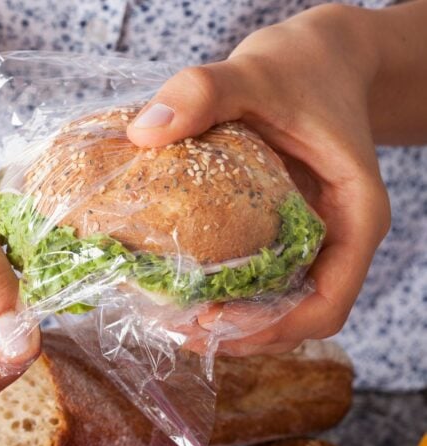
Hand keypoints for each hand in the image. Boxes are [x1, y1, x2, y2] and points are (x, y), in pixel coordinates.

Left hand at [127, 4, 390, 354]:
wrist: (319, 57)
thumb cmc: (301, 67)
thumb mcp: (255, 71)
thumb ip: (205, 91)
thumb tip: (145, 132)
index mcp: (355, 216)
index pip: (328, 302)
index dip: (273, 328)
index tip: (212, 324)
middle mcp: (337, 237)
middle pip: (298, 315)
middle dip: (241, 333)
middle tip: (178, 330)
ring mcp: (311, 236)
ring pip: (278, 303)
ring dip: (231, 322)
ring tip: (172, 320)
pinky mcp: (283, 228)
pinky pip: (261, 275)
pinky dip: (226, 292)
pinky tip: (181, 286)